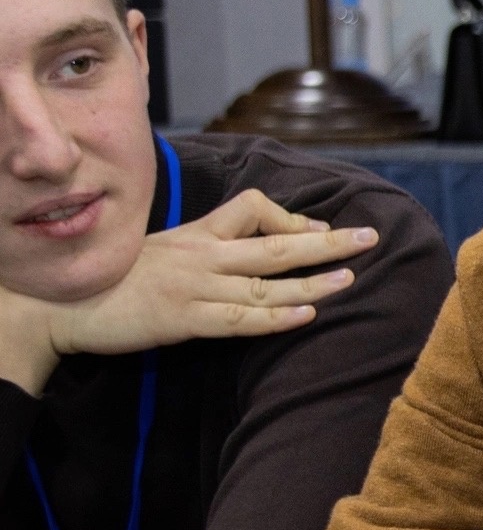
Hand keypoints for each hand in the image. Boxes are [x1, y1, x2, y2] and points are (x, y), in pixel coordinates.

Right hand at [0, 189, 374, 392]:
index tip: (321, 230)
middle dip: (328, 241)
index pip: (253, 209)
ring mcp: (194, 288)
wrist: (65, 305)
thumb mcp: (166, 251)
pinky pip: (239, 318)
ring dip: (313, 280)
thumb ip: (209, 248)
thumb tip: (254, 247)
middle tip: (370, 236)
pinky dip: (275, 316)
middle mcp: (201, 256)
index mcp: (197, 234)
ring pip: (265, 281)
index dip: (292, 218)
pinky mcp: (183, 320)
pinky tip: (306, 313)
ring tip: (352, 277)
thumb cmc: (118, 277)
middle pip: (275, 243)